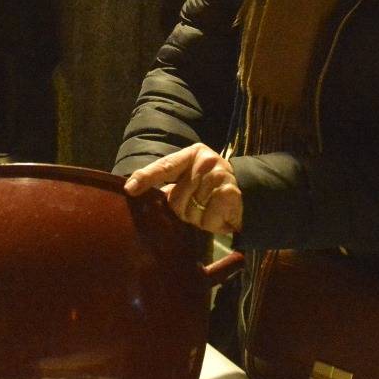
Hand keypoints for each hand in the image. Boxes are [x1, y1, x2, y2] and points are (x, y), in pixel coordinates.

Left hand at [123, 143, 241, 235]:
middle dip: (182, 210)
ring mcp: (218, 175)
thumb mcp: (190, 179)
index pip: (164, 166)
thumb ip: (170, 184)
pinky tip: (219, 216)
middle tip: (197, 207)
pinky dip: (212, 224)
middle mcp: (205, 161)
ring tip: (209, 210)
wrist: (249, 193)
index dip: (145, 177)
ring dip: (198, 219)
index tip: (129, 188)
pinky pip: (207, 219)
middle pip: (175, 198)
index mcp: (191, 154)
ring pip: (191, 212)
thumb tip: (137, 191)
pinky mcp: (229, 193)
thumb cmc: (210, 188)